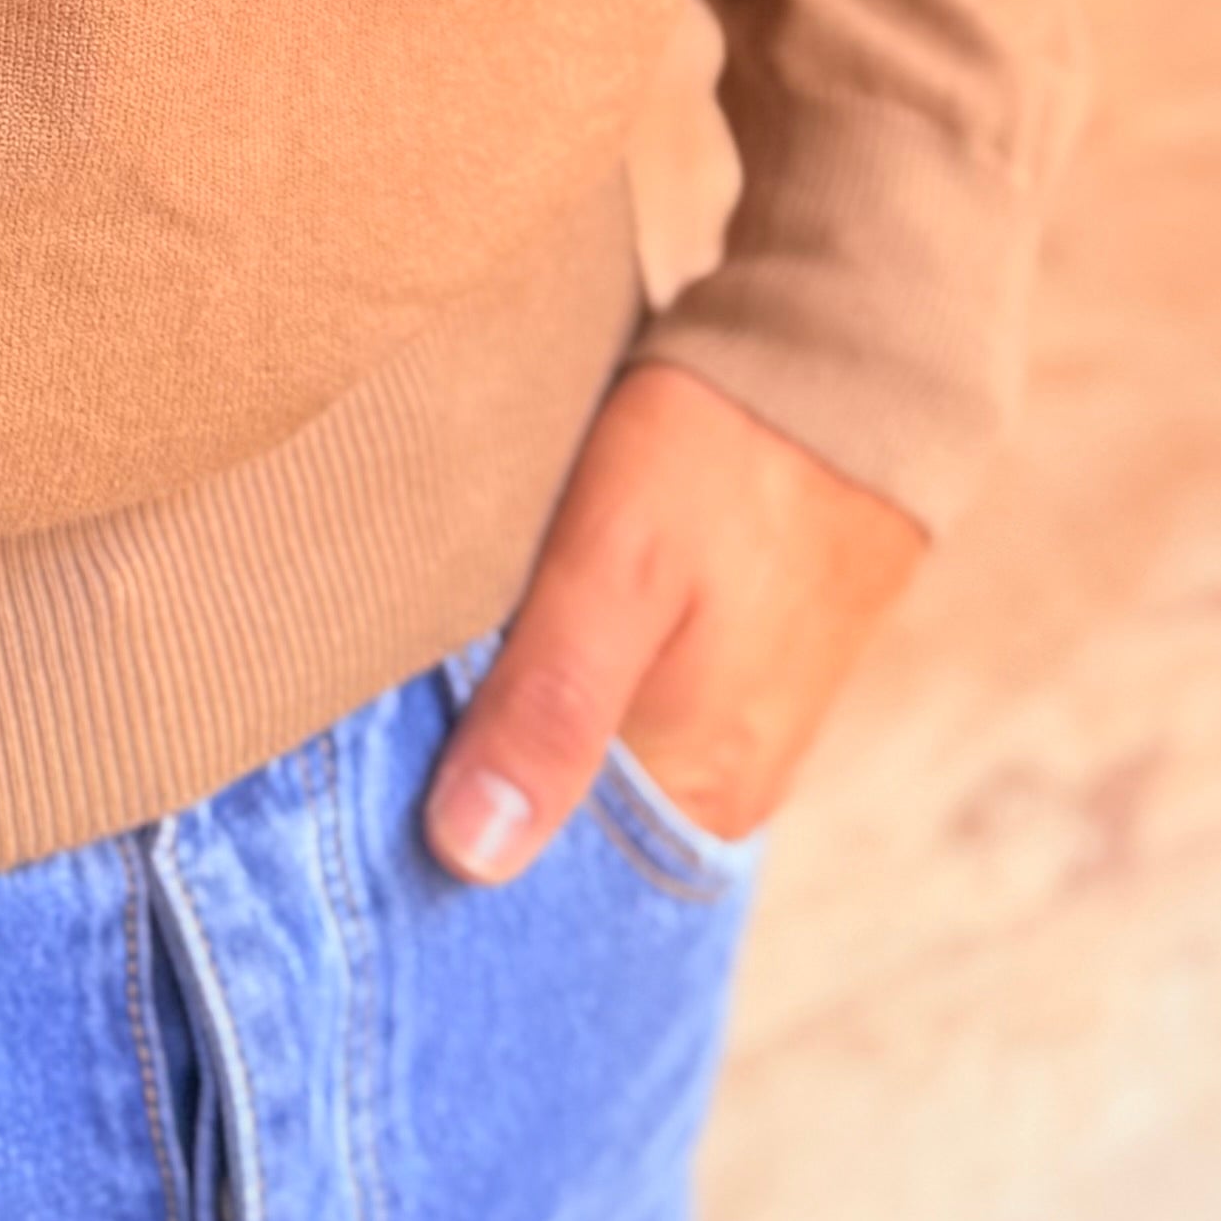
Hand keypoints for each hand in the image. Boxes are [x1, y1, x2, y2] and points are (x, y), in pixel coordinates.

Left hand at [424, 360, 923, 880]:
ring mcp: (735, 724)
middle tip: (376, 724)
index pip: (543, 869)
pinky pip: (623, 707)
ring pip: (587, 757)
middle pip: (565, 817)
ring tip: (426, 677)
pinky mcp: (732, 663)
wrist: (851, 352)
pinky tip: (510, 637)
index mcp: (700, 789)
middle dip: (473, 780)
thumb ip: (550, 709)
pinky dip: (558, 682)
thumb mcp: (617, 568)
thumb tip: (471, 856)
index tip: (370, 795)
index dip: (449, 832)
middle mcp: (726, 785)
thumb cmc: (724, 455)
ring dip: (513, 724)